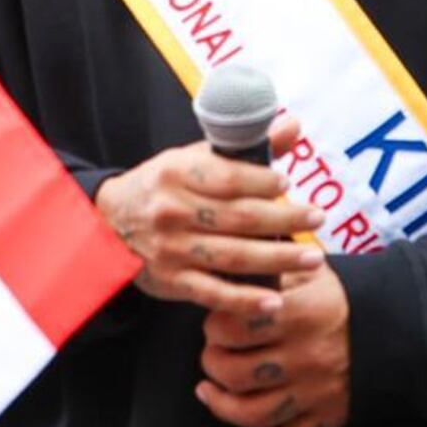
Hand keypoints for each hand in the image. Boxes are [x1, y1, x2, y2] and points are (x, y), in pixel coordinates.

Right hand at [94, 116, 323, 317]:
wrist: (108, 223)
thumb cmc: (162, 186)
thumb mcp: (193, 158)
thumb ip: (245, 147)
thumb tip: (293, 125)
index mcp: (177, 173)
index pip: (228, 177)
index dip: (261, 182)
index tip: (288, 186)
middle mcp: (173, 211)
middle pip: (239, 217)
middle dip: (285, 219)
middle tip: (318, 218)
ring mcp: (172, 250)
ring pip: (233, 256)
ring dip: (278, 258)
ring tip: (313, 257)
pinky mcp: (172, 282)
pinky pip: (214, 293)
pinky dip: (245, 300)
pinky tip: (275, 300)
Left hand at [196, 262, 350, 426]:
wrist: (400, 326)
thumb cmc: (346, 297)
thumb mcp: (311, 271)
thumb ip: (271, 268)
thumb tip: (230, 269)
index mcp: (298, 315)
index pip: (233, 328)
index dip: (214, 326)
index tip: (216, 323)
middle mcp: (305, 357)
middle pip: (235, 372)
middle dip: (213, 363)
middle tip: (214, 354)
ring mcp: (315, 392)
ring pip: (253, 413)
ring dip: (221, 406)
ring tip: (210, 391)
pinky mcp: (328, 417)